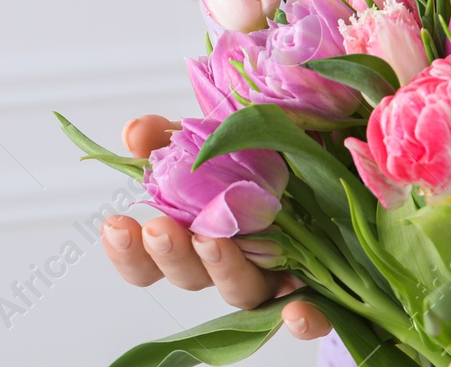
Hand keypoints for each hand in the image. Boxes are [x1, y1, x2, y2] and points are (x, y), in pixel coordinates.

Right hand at [100, 114, 330, 339]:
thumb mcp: (216, 131)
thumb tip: (136, 133)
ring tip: (211, 241)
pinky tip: (297, 310)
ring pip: (242, 291)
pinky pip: (316, 314)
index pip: (151, 260)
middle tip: (158, 229)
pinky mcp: (324, 285)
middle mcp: (233, 260)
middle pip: (192, 276)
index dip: (129, 251)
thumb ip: (173, 134)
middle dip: (170, 255)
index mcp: (198, 231)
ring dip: (223, 271)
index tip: (115, 224)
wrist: (335, 151)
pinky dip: (303, 320)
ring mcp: (277, 275)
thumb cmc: (266, 150)